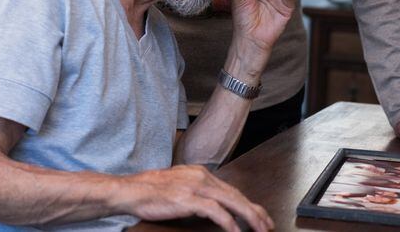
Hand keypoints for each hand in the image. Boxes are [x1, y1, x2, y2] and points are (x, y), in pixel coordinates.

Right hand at [119, 165, 273, 231]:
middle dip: (255, 212)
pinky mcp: (188, 198)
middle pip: (236, 195)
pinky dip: (228, 222)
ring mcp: (196, 186)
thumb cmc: (151, 192)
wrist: (132, 190)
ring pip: (231, 201)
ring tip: (259, 230)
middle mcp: (202, 177)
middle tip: (268, 226)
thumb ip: (198, 193)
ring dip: (248, 217)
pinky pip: (215, 211)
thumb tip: (214, 209)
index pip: (232, 190)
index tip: (261, 216)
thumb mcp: (180, 187)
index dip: (249, 204)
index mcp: (201, 173)